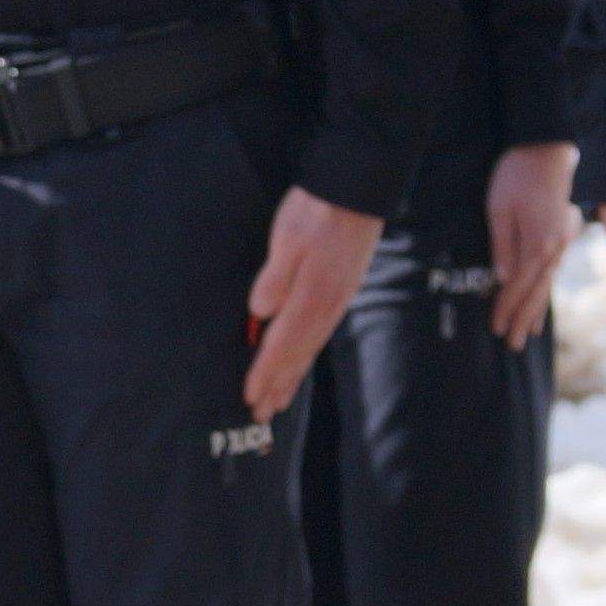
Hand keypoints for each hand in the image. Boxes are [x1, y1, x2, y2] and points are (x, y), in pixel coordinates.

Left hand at [242, 191, 382, 421]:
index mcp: (313, 295)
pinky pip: (319, 335)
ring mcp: (337, 301)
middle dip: (278, 386)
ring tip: (279, 400)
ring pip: (310, 348)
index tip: (250, 398)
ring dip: (292, 376)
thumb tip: (261, 313)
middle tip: (261, 414)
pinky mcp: (340, 292)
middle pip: (298, 356)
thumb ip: (275, 277)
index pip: (283, 345)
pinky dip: (305, 355)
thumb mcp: (288, 237)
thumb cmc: (316, 210)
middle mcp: (329, 306)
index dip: (265, 373)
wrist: (356, 191)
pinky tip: (299, 361)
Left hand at [483, 142, 579, 349]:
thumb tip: (503, 279)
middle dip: (522, 319)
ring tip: (527, 333)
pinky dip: (545, 291)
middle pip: (536, 292)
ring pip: (547, 285)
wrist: (547, 151)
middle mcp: (555, 248)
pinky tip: (541, 302)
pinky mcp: (561, 236)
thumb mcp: (500, 208)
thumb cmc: (517, 176)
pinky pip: (552, 272)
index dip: (506, 308)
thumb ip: (503, 245)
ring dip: (536, 310)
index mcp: (539, 243)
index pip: (518, 285)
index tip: (495, 328)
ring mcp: (562, 243)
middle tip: (511, 344)